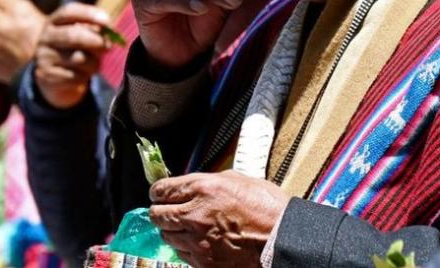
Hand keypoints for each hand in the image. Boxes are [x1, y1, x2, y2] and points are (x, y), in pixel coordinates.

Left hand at [0, 0, 45, 83]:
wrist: (53, 77)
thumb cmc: (55, 49)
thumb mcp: (48, 24)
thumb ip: (24, 15)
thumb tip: (10, 10)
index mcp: (20, 11)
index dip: (6, 6)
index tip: (11, 13)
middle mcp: (4, 24)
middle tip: (2, 27)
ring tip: (2, 44)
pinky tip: (4, 59)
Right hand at [34, 3, 111, 108]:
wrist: (52, 73)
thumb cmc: (74, 49)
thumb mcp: (82, 35)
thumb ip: (96, 30)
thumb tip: (112, 33)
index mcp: (54, 22)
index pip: (68, 12)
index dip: (89, 13)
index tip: (106, 20)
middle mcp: (45, 37)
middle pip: (72, 35)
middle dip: (95, 40)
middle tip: (108, 46)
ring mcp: (43, 56)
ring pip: (78, 58)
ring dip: (94, 62)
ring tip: (94, 64)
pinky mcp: (46, 75)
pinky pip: (74, 76)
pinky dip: (85, 76)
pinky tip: (82, 74)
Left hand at [148, 170, 289, 267]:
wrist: (282, 239)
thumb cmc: (266, 207)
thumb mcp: (236, 180)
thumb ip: (207, 182)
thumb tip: (188, 186)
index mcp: (202, 189)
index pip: (161, 190)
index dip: (158, 191)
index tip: (159, 193)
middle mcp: (194, 215)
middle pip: (157, 215)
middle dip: (161, 211)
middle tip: (168, 210)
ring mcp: (196, 242)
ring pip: (166, 236)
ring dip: (172, 230)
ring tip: (186, 227)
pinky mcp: (203, 263)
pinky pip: (181, 254)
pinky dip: (185, 248)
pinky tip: (198, 242)